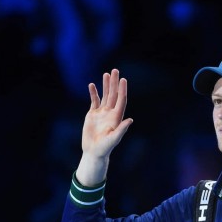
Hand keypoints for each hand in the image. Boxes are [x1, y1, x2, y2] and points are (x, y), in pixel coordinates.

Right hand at [76, 69, 132, 185]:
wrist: (94, 152)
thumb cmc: (105, 148)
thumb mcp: (114, 139)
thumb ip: (121, 129)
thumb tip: (130, 120)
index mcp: (116, 117)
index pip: (120, 100)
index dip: (122, 89)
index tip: (123, 79)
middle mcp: (110, 113)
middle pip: (113, 95)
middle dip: (114, 83)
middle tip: (115, 70)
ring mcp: (101, 113)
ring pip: (105, 96)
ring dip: (105, 85)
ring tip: (106, 74)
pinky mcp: (92, 115)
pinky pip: (94, 101)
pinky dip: (93, 93)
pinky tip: (92, 85)